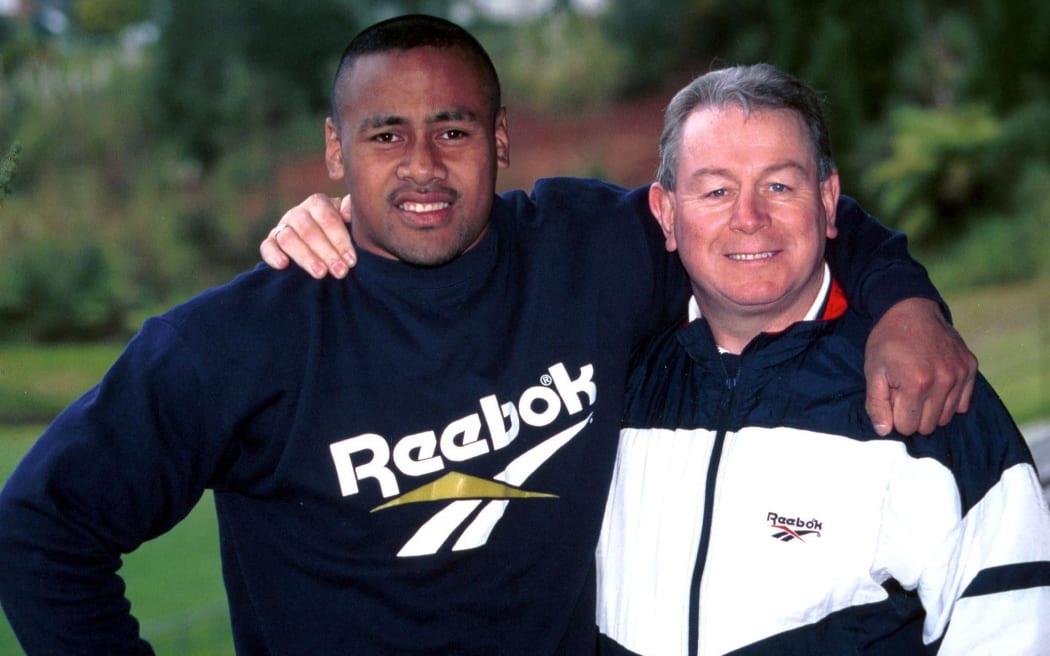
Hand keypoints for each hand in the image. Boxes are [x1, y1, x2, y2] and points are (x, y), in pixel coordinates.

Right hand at [260, 194, 354, 278]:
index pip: (328, 218)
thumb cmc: (341, 231)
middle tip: (340, 271)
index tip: (351, 260)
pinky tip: (283, 265)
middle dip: (326, 253)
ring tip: (321, 274)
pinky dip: (272, 255)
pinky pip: (266, 246)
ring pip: (288, 238)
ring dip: (305, 257)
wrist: (324, 243)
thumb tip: (346, 214)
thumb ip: (351, 209)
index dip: (340, 240)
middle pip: (308, 230)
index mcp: (318, 203)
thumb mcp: (350, 219)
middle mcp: (298, 213)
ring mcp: (283, 226)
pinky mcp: (271, 241)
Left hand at [864, 298, 977, 435]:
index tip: (891, 398)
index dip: (895, 416)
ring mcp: (960, 374)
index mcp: (916, 383)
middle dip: (912, 414)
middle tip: (904, 391)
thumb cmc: (887, 341)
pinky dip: (948, 400)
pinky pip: (962, 404)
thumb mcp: (873, 371)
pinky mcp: (970, 368)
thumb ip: (876, 404)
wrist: (910, 309)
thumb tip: (884, 431)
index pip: (907, 427)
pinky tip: (935, 383)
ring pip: (946, 417)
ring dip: (930, 408)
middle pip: (928, 425)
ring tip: (918, 385)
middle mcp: (943, 381)